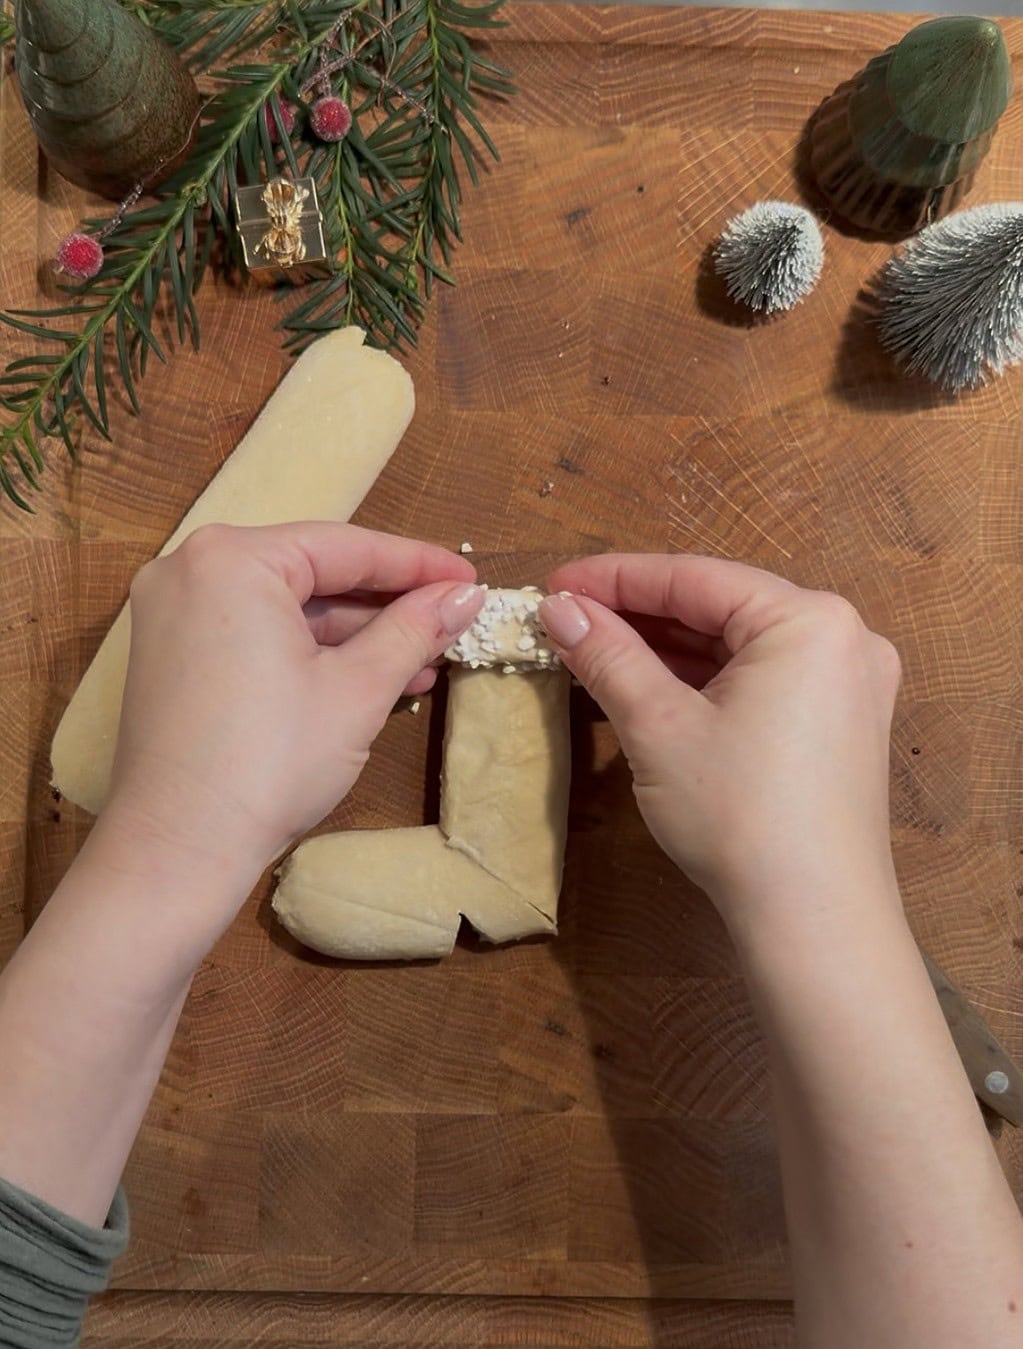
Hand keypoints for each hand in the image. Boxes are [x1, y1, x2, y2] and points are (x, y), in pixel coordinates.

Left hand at [102, 523, 482, 895]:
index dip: (418, 564)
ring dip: (355, 633)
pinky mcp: (173, 655)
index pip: (346, 546)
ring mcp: (174, 613)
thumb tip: (465, 596)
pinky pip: (258, 633)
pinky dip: (310, 651)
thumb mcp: (358, 689)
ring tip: (423, 661)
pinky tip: (369, 677)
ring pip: (288, 607)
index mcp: (233, 559)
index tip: (469, 578)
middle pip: (314, 572)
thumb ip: (414, 630)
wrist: (181, 849)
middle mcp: (192, 569)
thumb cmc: (268, 764)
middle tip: (451, 619)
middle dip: (386, 604)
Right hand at [540, 555, 900, 927]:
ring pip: (738, 645)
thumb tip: (559, 609)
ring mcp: (848, 683)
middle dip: (639, 615)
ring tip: (594, 648)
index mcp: (810, 620)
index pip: (694, 577)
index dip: (615, 579)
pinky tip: (647, 684)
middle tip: (566, 617)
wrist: (812, 919)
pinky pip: (760, 679)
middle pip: (720, 607)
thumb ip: (608, 656)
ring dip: (667, 649)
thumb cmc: (740, 815)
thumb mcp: (659, 726)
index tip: (553, 584)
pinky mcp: (839, 725)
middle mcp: (842, 638)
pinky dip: (704, 681)